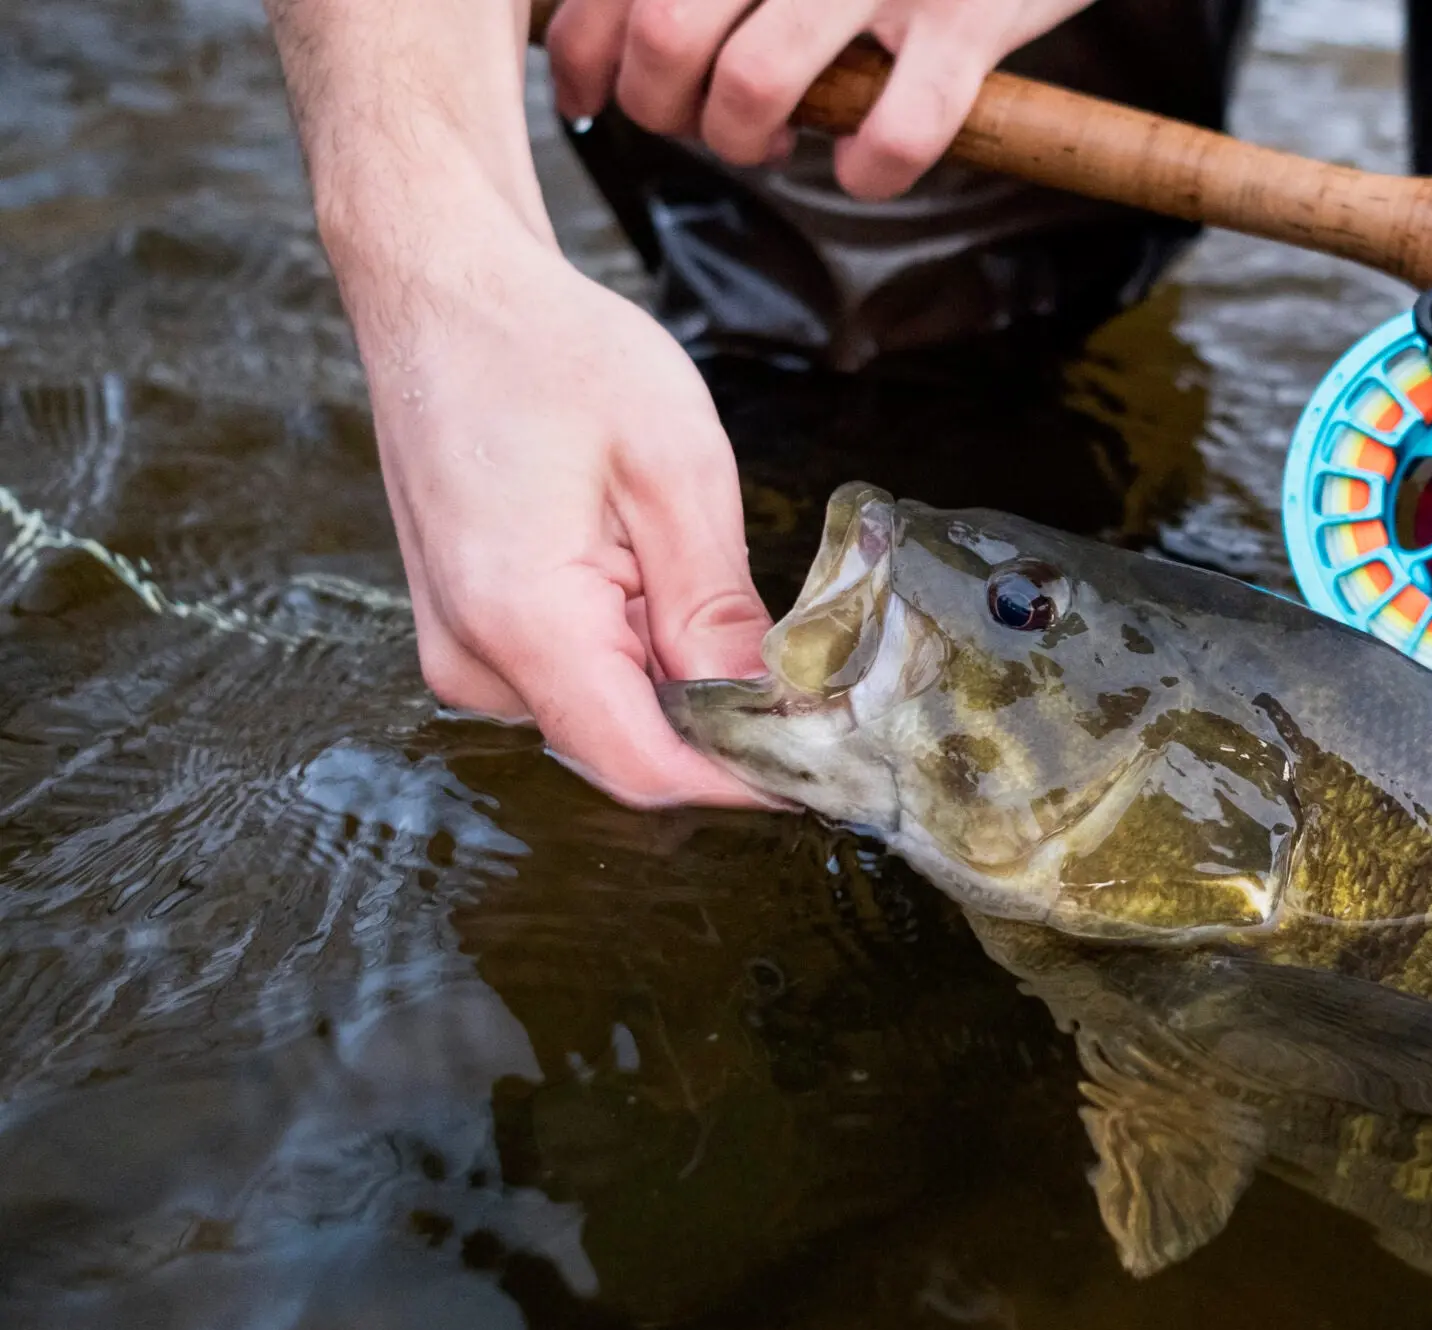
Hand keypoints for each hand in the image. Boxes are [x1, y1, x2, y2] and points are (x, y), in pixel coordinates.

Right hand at [346, 225, 776, 807]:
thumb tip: (775, 710)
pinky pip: (577, 679)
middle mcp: (476, 661)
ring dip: (679, 680)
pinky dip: (638, 652)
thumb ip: (719, 609)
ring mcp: (465, 653)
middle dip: (724, 725)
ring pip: (608, 717)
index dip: (748, 780)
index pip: (648, 767)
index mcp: (523, 622)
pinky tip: (660, 576)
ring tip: (707, 577)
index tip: (832, 768)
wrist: (445, 293)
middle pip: (632, 750)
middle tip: (813, 671)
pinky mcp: (474, 634)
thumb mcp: (674, 469)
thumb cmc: (551, 353)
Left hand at [546, 0, 1092, 199]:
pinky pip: (896, 133)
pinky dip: (868, 174)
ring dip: (745, 144)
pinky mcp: (968, 20)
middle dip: (662, 109)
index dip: (581, 57)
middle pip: (665, 36)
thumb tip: (594, 40)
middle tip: (699, 123)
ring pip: (755, 84)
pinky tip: (865, 166)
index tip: (587, 100)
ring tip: (776, 142)